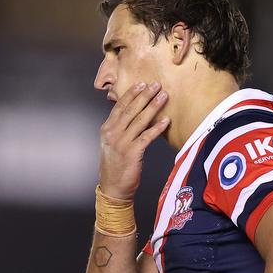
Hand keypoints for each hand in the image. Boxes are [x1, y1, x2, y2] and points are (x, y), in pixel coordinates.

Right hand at [98, 81, 169, 199]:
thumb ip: (119, 129)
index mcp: (107, 130)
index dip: (131, 94)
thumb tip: (133, 114)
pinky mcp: (132, 153)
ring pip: (140, 120)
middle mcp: (113, 134)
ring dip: (153, 107)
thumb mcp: (112, 144)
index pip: (119, 107)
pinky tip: (166, 121)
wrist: (112, 188)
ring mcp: (122, 143)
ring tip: (163, 97)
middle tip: (156, 85)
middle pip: (130, 110)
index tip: (141, 84)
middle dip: (144, 96)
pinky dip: (157, 128)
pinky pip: (147, 137)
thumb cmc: (114, 166)